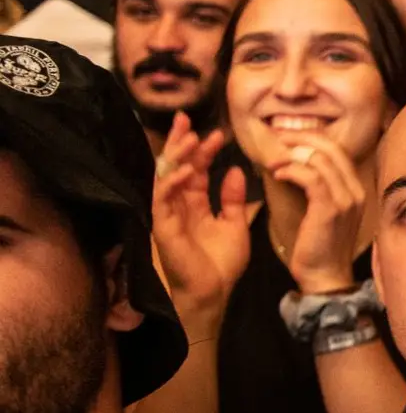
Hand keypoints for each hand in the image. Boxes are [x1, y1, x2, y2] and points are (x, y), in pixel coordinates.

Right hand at [151, 114, 250, 330]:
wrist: (215, 293)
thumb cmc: (223, 264)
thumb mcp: (235, 225)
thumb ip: (233, 199)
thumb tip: (234, 170)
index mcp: (196, 204)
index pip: (197, 170)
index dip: (205, 151)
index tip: (218, 133)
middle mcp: (179, 206)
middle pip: (176, 167)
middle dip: (180, 142)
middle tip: (185, 119)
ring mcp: (168, 215)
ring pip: (166, 177)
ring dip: (177, 156)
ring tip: (189, 137)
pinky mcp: (162, 227)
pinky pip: (162, 199)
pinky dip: (172, 182)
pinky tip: (185, 170)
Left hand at [267, 133, 368, 294]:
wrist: (325, 277)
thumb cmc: (319, 247)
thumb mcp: (325, 213)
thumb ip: (320, 188)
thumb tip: (298, 164)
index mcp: (355, 190)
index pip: (338, 151)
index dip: (313, 138)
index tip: (290, 137)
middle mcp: (355, 191)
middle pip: (332, 149)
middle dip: (302, 138)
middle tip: (279, 137)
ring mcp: (346, 200)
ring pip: (322, 160)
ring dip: (293, 154)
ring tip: (274, 158)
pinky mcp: (330, 209)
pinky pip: (312, 178)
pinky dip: (293, 171)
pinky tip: (279, 174)